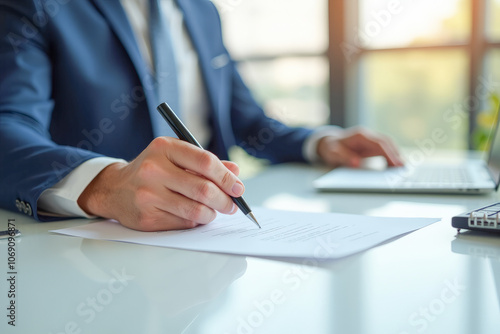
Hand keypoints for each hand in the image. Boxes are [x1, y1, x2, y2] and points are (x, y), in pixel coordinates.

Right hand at [78, 137, 243, 230]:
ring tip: (213, 211)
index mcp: (165, 148)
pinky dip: (195, 222)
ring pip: (196, 211)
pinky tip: (193, 216)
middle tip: (232, 205)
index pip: (206, 162)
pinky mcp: (147, 218)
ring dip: (212, 214)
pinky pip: (184, 224)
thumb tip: (235, 173)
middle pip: (203, 189)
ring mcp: (148, 195)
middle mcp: (154, 170)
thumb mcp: (176, 156)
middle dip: (225, 200)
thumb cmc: (152, 170)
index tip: (238, 188)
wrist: (114, 189)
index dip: (227, 177)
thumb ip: (206, 163)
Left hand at [317, 127, 403, 167]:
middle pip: (386, 142)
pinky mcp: (372, 145)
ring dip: (396, 154)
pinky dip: (391, 155)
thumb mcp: (333, 153)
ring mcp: (370, 139)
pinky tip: (396, 165)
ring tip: (402, 167)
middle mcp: (367, 135)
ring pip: (388, 144)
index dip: (389, 153)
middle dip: (396, 154)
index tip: (396, 163)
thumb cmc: (331, 148)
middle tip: (404, 167)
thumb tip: (356, 163)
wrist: (328, 143)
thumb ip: (344, 157)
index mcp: (360, 135)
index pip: (379, 143)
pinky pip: (385, 149)